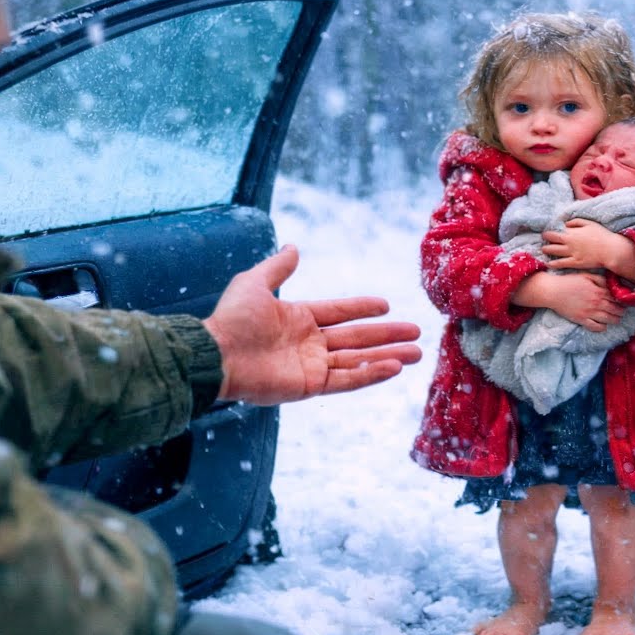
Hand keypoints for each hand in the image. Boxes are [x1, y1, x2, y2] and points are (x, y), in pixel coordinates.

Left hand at [203, 245, 422, 404]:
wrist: (218, 354)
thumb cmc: (233, 319)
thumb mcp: (254, 282)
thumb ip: (277, 267)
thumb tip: (292, 247)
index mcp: (298, 319)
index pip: (339, 313)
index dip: (362, 308)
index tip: (386, 305)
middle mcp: (308, 343)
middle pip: (356, 338)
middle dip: (386, 335)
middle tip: (416, 333)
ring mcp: (311, 366)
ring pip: (357, 360)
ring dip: (387, 356)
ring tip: (417, 354)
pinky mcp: (309, 386)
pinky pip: (346, 380)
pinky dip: (370, 374)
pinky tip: (393, 366)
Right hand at [512, 271, 624, 331]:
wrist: (553, 291)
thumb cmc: (569, 282)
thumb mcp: (586, 276)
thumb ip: (600, 280)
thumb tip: (612, 284)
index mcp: (598, 291)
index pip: (617, 298)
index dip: (623, 301)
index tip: (625, 302)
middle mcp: (596, 303)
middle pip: (616, 310)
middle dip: (621, 312)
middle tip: (622, 312)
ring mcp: (589, 312)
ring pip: (609, 320)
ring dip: (615, 320)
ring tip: (616, 319)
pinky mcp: (582, 320)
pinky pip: (596, 327)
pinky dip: (602, 328)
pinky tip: (604, 325)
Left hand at [543, 219, 634, 281]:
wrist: (611, 250)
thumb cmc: (602, 235)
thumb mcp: (590, 223)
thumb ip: (576, 222)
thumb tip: (565, 224)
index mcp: (572, 232)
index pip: (555, 232)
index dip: (548, 233)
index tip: (545, 234)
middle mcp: (569, 242)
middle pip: (552, 241)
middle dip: (545, 240)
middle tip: (542, 240)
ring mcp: (571, 253)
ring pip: (554, 252)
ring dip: (547, 250)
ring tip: (543, 250)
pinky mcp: (575, 263)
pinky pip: (561, 263)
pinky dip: (553, 263)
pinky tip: (548, 264)